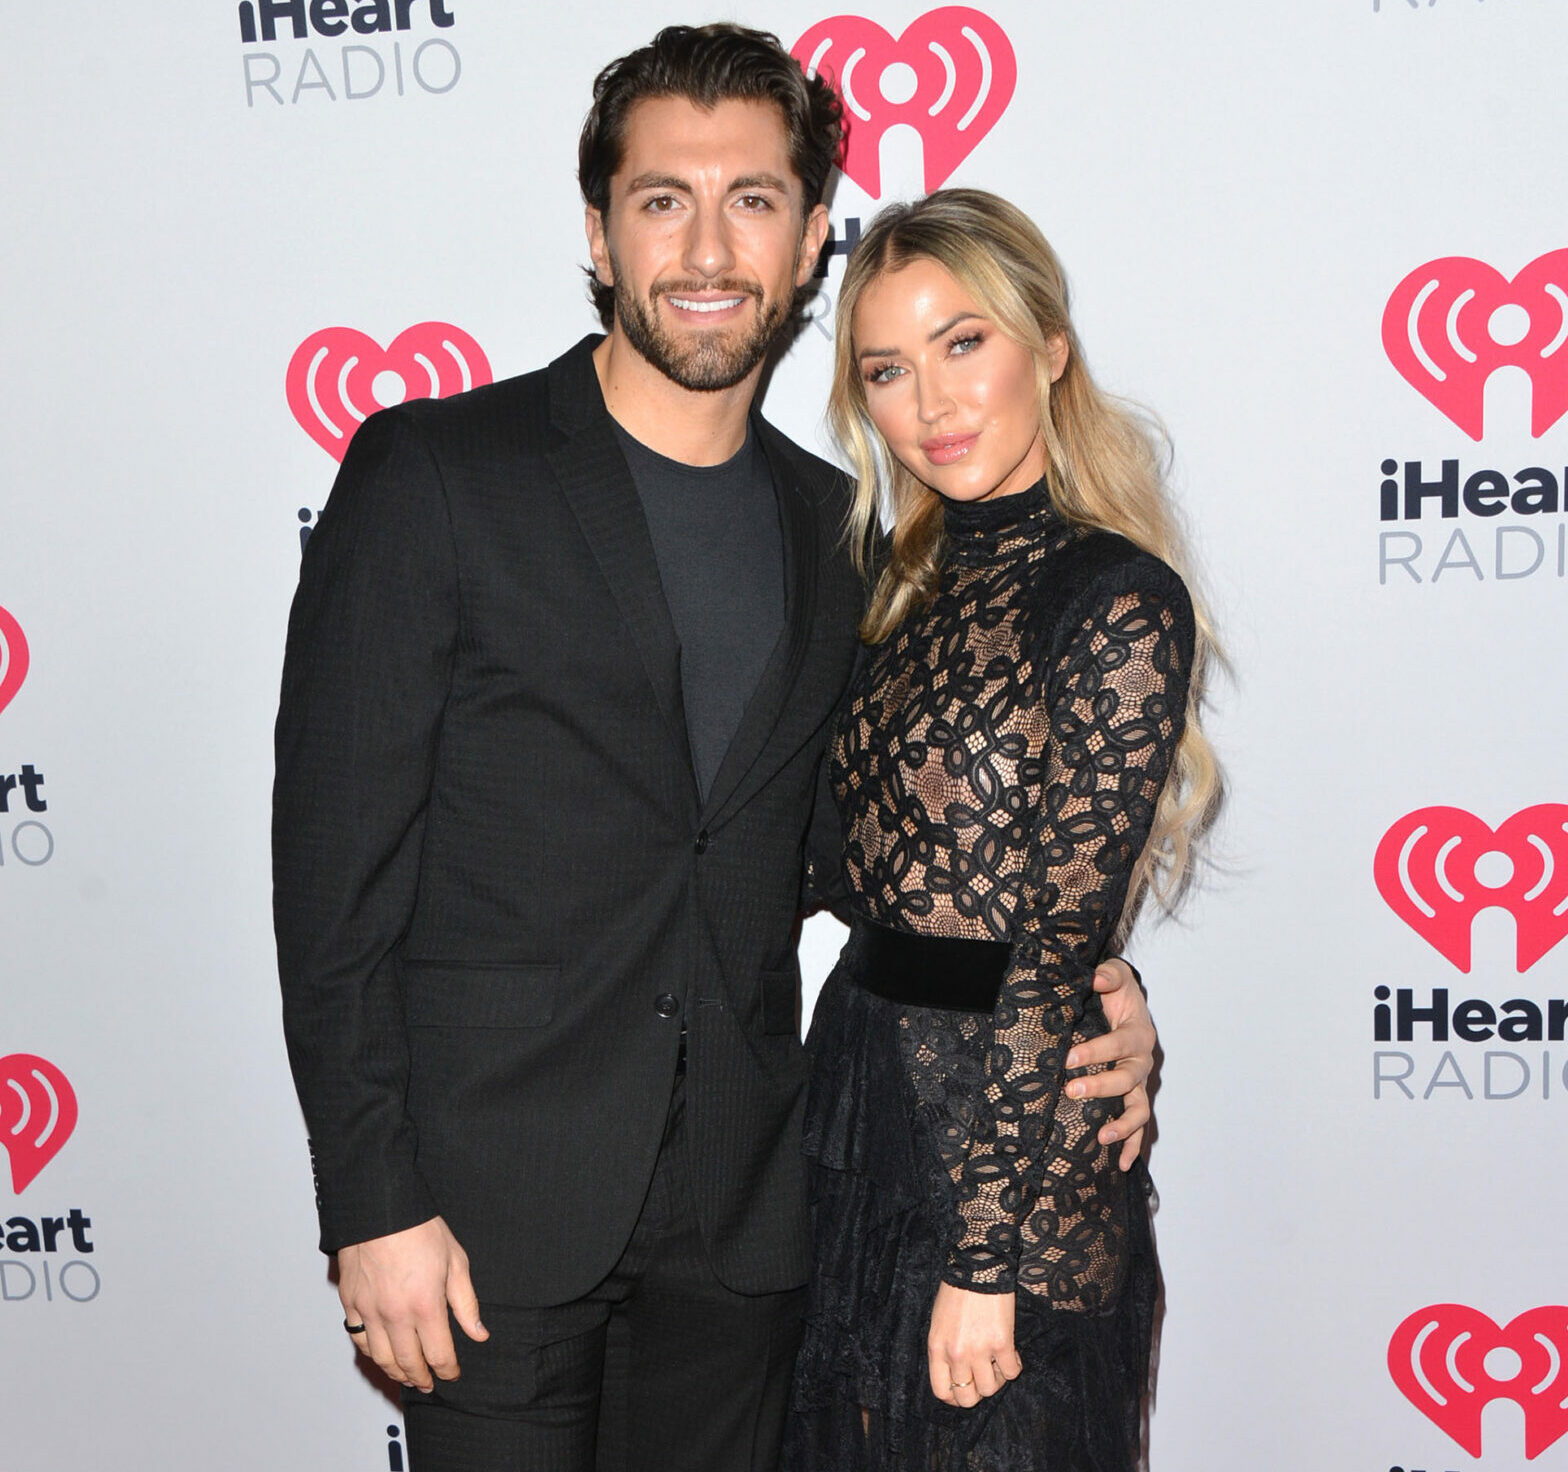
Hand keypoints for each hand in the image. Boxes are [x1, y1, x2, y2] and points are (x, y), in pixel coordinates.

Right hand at [338, 1216, 487, 1390]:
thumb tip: (479, 1333)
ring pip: (381, 1358)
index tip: (452, 1373)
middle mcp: (395, 1315)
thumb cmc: (419, 1229)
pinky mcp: (350, 1302)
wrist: (381, 1208)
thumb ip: (466, 1303)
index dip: (448, 1370)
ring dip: (396, 1372)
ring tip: (407, 1375)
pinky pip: (359, 1338)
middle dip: (421, 1378)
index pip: (439, 1355)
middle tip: (428, 1383)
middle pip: (408, 1364)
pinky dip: (371, 1352)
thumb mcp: (456, 1262)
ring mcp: (369, 1311)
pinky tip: (381, 1353)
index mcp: (425, 1306)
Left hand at [928, 1281, 1021, 1407]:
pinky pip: (1011, 1373)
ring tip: (997, 1361)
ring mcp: (979, 1350)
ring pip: (990, 1389)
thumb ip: (945, 1349)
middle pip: (967, 1398)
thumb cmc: (956, 1291)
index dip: (955, 1397)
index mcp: (937, 1348)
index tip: (964, 1390)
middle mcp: (956, 1354)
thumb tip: (956, 1372)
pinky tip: (1011, 1352)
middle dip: (977, 1392)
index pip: (941, 1391)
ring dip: (997, 1378)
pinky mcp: (1002, 1343)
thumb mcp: (939, 1322)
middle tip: (984, 1376)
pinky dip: (1013, 1366)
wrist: (978, 1267)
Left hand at [1064, 958, 1154, 1170]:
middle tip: (1071, 1091)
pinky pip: (1139, 1126)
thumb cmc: (1115, 991)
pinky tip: (1123, 1165)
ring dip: (1124, 1126)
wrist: (1126, 1004)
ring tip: (1102, 1137)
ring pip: (1138, 1108)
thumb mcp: (1113, 976)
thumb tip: (1096, 979)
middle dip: (1101, 1087)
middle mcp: (1142, 1061)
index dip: (1094, 1052)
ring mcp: (1140, 1082)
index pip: (1117, 1044)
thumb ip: (1106, 975)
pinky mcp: (1134, 1096)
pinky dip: (1134, 1146)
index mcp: (1137, 1033)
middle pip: (1128, 1079)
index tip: (1067, 1059)